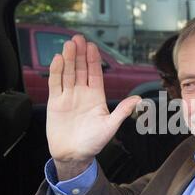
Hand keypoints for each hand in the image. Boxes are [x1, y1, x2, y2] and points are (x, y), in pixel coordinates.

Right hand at [46, 35, 140, 179]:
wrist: (73, 155)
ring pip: (68, 73)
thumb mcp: (110, 126)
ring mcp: (68, 97)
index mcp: (96, 97)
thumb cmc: (93, 143)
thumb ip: (122, 111)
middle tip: (78, 39)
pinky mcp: (55, 102)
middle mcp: (82, 94)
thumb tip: (139, 100)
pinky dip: (56, 72)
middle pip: (80, 69)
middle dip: (80, 54)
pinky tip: (58, 60)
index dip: (94, 60)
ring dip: (68, 59)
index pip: (95, 74)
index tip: (92, 46)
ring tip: (68, 45)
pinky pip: (55, 84)